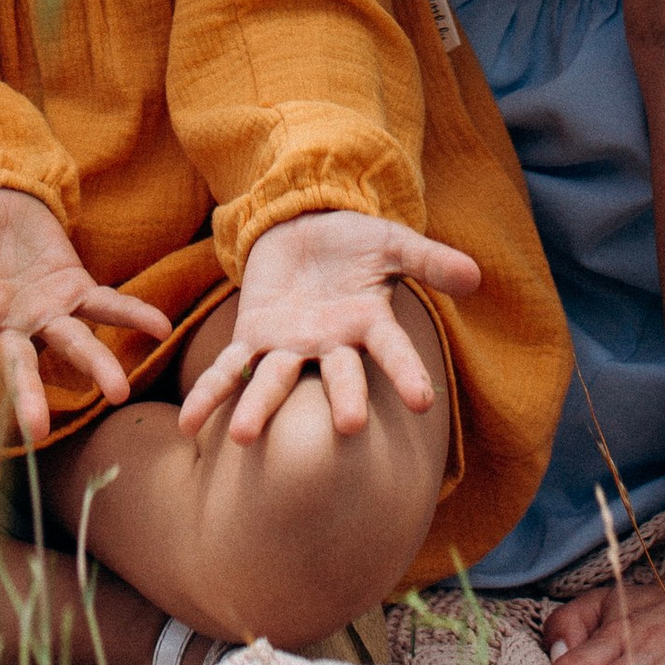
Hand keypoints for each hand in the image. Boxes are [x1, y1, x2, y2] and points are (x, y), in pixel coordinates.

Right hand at [0, 187, 163, 443]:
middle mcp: (12, 321)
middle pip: (21, 363)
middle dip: (30, 396)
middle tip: (38, 434)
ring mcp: (47, 309)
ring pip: (72, 343)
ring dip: (95, 365)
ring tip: (119, 391)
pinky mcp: (75, 287)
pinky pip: (106, 305)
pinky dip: (133, 314)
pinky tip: (161, 326)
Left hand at [175, 208, 479, 444]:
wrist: (306, 228)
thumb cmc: (355, 243)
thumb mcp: (393, 243)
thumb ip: (429, 260)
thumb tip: (476, 276)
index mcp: (368, 324)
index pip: (394, 352)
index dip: (407, 374)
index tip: (424, 400)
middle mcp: (330, 346)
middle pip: (338, 377)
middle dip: (342, 400)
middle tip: (348, 427)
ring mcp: (290, 347)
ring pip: (275, 381)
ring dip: (259, 408)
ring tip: (243, 437)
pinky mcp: (253, 338)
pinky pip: (228, 369)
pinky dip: (209, 394)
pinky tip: (188, 423)